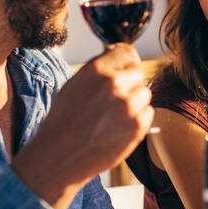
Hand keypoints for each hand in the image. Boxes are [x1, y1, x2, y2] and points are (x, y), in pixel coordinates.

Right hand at [13, 44, 151, 208]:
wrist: (59, 156)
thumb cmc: (63, 121)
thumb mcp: (74, 85)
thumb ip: (98, 70)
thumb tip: (118, 55)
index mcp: (97, 71)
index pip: (127, 52)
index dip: (125, 62)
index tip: (124, 69)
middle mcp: (114, 86)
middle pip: (137, 74)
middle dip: (128, 85)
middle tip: (112, 101)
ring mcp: (128, 107)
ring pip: (144, 94)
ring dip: (134, 102)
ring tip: (113, 116)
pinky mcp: (137, 127)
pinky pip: (148, 113)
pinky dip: (138, 119)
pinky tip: (118, 127)